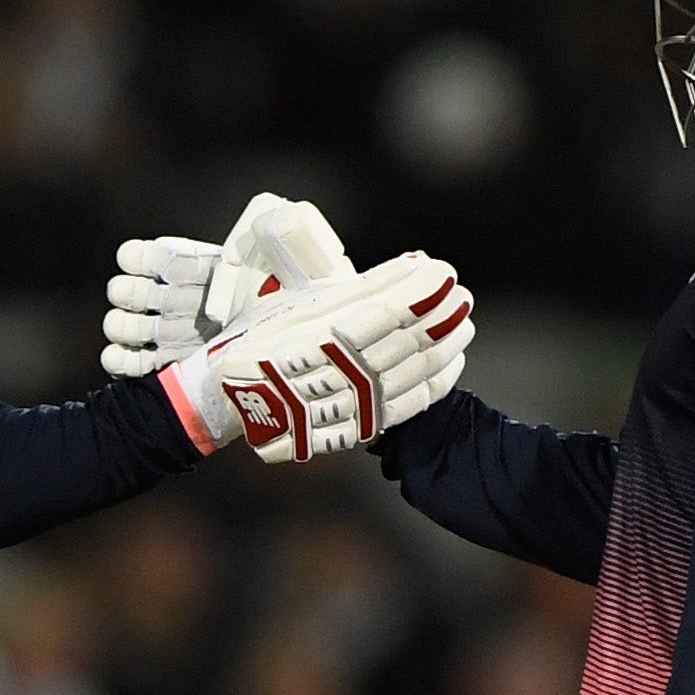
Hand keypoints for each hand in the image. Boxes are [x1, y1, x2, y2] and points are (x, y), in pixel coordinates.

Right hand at [102, 193, 352, 377]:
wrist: (292, 369)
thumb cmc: (298, 314)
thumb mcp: (299, 269)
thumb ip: (287, 234)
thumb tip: (278, 213)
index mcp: (200, 272)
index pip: (152, 257)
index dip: (143, 260)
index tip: (147, 265)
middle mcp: (178, 302)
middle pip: (128, 291)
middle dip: (132, 294)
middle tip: (150, 303)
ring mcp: (166, 336)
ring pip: (119, 324)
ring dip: (125, 326)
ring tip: (144, 332)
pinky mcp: (161, 369)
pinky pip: (119, 361)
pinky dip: (120, 359)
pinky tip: (134, 358)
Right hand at [163, 250, 474, 460]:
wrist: (230, 398)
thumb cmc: (260, 339)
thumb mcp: (295, 305)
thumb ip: (349, 291)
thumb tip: (406, 268)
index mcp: (317, 335)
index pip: (383, 310)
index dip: (418, 291)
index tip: (442, 271)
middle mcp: (336, 371)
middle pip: (404, 339)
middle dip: (440, 313)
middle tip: (460, 293)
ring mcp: (350, 401)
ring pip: (412, 371)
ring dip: (445, 344)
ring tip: (463, 320)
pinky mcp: (358, 425)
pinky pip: (408, 404)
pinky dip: (436, 380)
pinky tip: (452, 360)